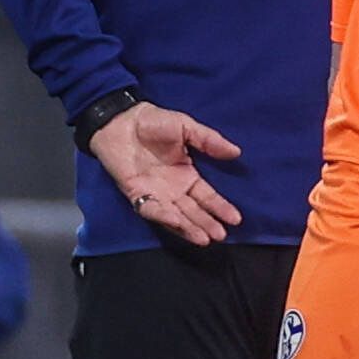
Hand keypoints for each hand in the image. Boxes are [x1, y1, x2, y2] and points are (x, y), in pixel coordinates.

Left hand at [90, 104, 243, 245]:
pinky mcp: (136, 194)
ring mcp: (155, 194)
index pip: (207, 197)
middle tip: (221, 235)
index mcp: (186, 176)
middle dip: (207, 224)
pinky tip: (176, 221)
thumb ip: (209, 141)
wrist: (121, 120)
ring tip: (204, 238)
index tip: (236, 219)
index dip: (221, 208)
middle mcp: (173, 190)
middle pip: (193, 211)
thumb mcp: (186, 127)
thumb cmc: (153, 122)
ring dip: (189, 228)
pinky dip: (163, 216)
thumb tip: (236, 152)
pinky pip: (151, 209)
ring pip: (175, 216)